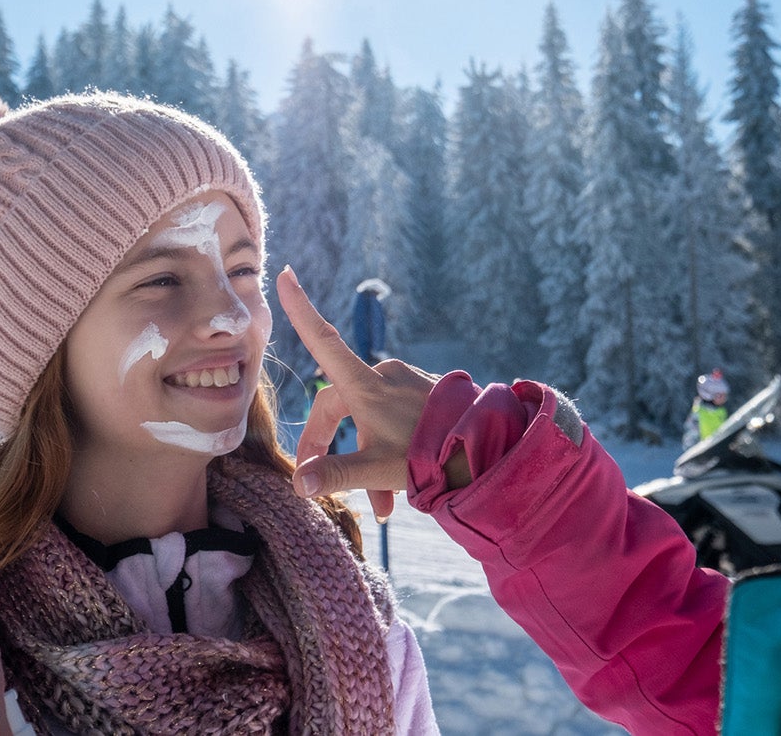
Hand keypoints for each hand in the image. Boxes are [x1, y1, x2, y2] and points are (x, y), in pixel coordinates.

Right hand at [275, 267, 438, 519]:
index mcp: (366, 385)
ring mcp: (407, 385)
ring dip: (366, 457)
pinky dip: (389, 451)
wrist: (494, 451)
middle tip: (319, 481)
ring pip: (369, 419)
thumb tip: (298, 483)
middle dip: (329, 445)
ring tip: (383, 506)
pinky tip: (402, 487)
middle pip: (338, 404)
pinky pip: (394, 420)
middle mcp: (384, 377)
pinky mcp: (426, 395)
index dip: (300, 309)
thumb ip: (336, 474)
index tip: (287, 274)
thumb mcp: (377, 469)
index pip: (323, 340)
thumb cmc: (431, 457)